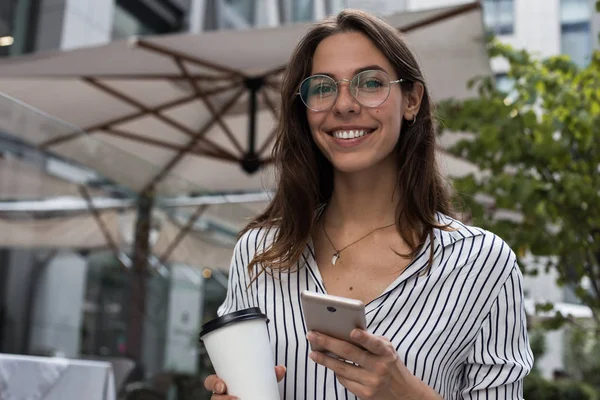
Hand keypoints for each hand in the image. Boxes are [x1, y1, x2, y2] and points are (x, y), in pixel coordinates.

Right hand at [203, 365, 285, 398]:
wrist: (258, 394)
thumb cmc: (253, 384)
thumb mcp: (260, 377)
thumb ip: (271, 374)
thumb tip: (281, 369)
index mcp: (224, 382)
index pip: (210, 382)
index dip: (213, 384)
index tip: (222, 386)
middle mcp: (221, 395)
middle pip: (214, 398)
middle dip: (220, 399)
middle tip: (235, 399)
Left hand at [307, 329, 438, 399]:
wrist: (403, 392)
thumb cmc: (390, 363)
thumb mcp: (386, 349)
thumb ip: (370, 340)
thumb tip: (342, 331)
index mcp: (386, 352)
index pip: (374, 344)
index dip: (364, 338)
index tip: (352, 331)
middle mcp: (379, 367)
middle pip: (349, 353)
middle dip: (328, 342)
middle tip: (312, 335)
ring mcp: (372, 382)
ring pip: (342, 368)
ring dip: (324, 359)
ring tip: (313, 353)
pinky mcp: (365, 394)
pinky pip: (344, 380)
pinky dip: (336, 372)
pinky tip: (330, 364)